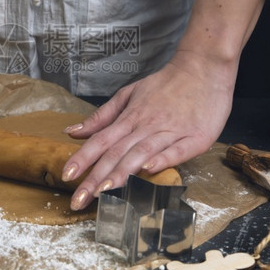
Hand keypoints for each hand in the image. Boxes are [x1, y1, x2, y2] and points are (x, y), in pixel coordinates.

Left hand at [62, 50, 234, 209]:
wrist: (203, 68)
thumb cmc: (165, 84)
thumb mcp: (129, 94)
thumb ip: (102, 117)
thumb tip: (72, 132)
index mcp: (130, 117)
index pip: (101, 141)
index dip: (82, 158)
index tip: (66, 175)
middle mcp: (147, 125)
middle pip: (116, 153)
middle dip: (95, 178)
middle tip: (79, 200)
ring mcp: (171, 131)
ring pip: (142, 153)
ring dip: (122, 172)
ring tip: (105, 191)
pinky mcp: (195, 137)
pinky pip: (177, 150)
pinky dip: (162, 159)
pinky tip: (148, 170)